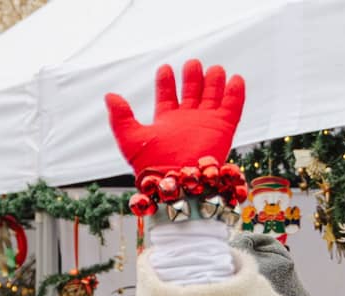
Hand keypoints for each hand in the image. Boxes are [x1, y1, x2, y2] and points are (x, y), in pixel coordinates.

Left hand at [106, 59, 244, 175]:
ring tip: (213, 69)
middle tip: (192, 63)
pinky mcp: (223, 129)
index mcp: (166, 121)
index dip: (166, 81)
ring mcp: (206, 123)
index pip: (167, 95)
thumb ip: (120, 117)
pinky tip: (235, 79)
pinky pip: (233, 107)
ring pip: (212, 96)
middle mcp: (187, 120)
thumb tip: (109, 95)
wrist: (176, 182)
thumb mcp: (131, 140)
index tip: (165, 68)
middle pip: (192, 91)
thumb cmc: (152, 166)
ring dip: (213, 81)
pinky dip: (235, 93)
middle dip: (192, 76)